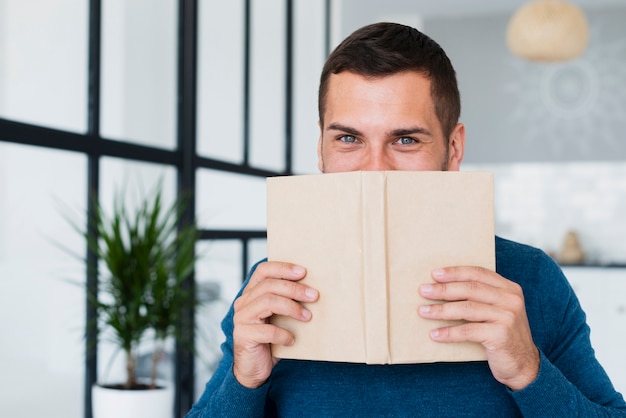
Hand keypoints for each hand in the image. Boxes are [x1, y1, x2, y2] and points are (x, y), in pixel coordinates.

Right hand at [232, 261, 318, 388]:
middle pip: (268, 285)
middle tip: (313, 295)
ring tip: (307, 316)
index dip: (283, 268)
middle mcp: (243, 302)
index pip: (263, 271)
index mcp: (251, 294)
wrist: (254, 370)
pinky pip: (267, 330)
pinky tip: (292, 340)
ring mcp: (241, 319)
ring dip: (291, 307)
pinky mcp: (243, 335)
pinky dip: (284, 334)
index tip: (303, 271)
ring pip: (267, 302)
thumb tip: (313, 291)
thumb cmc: (270, 340)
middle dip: (294, 288)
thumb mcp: (278, 317)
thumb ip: (286, 302)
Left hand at [418, 266, 539, 390]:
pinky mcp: (501, 334)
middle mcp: (511, 299)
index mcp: (509, 289)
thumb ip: (481, 298)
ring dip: (441, 310)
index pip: (478, 273)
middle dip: (443, 289)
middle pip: (470, 289)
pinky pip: (468, 331)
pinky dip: (449, 332)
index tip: (434, 274)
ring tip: (423, 311)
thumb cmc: (503, 336)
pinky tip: (435, 334)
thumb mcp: (497, 311)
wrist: (524, 365)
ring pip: (466, 309)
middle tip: (423, 291)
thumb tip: (443, 288)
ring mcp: (507, 316)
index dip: (455, 272)